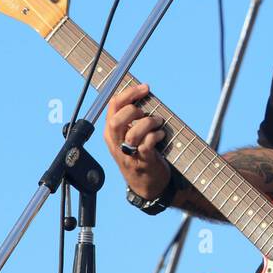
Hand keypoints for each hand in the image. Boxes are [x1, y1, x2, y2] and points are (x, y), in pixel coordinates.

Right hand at [103, 81, 168, 199]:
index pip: (112, 106)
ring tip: (158, 122)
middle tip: (146, 112)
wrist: (146, 185)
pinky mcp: (142, 162)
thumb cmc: (139, 154)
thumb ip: (130, 117)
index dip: (129, 93)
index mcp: (111, 133)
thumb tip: (144, 92)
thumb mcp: (128, 135)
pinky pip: (146, 145)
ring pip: (132, 133)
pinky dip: (156, 136)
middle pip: (116, 120)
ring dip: (148, 123)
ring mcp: (128, 155)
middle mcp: (116, 143)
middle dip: (133, 110)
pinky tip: (161, 134)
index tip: (144, 88)